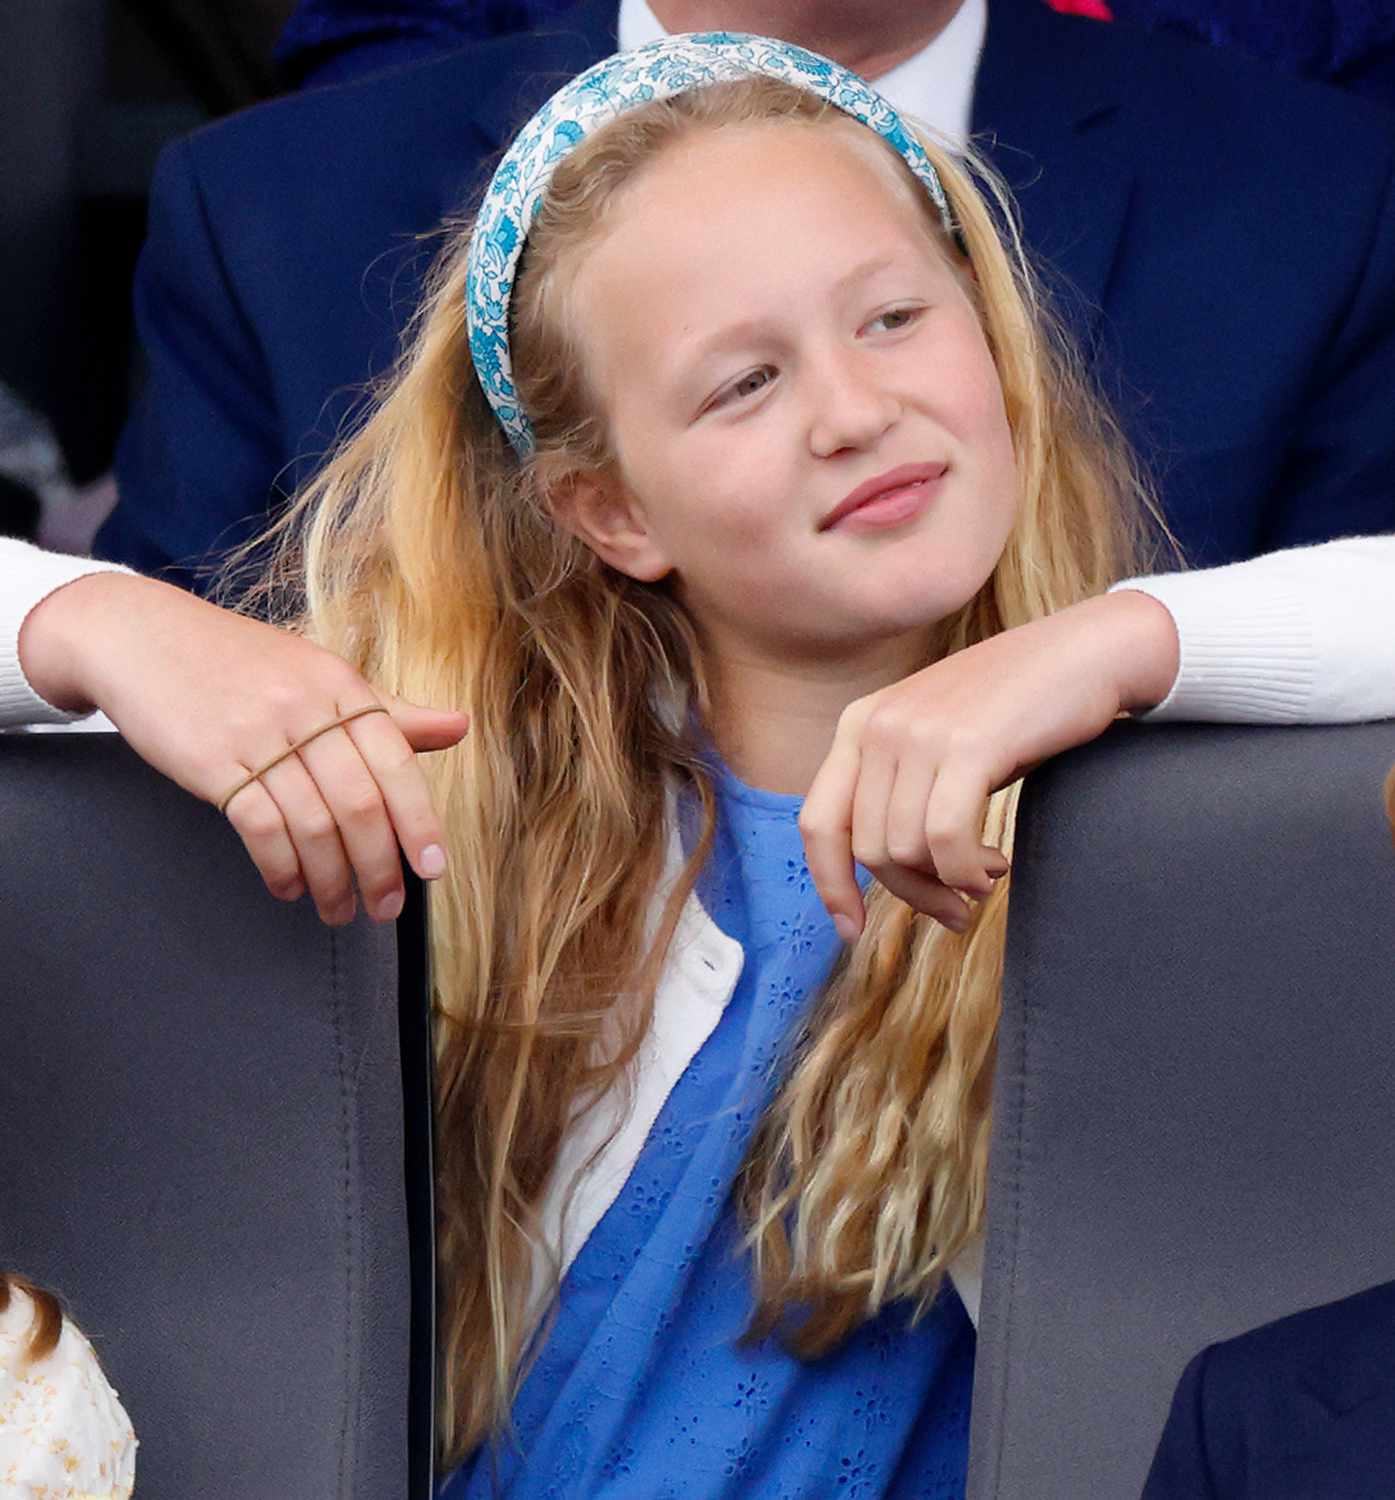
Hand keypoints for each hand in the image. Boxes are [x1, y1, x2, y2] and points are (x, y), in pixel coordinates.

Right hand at [19, 571, 469, 924]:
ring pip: (313, 823)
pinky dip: (281, 866)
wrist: (145, 637)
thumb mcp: (322, 676)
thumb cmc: (245, 664)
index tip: (431, 868)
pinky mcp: (212, 762)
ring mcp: (258, 735)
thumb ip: (391, 713)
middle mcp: (307, 709)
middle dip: (379, 866)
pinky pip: (260, 827)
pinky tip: (289, 887)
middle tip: (386, 908)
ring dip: (331, 879)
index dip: (419, 820)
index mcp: (342, 687)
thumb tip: (461, 726)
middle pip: (360, 803)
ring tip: (339, 909)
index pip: (396, 762)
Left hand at [799, 591, 1178, 938]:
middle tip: (956, 910)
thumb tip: (889, 873)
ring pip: (905, 852)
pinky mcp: (965, 746)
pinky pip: (945, 841)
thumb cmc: (1015, 708)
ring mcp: (917, 733)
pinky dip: (966, 871)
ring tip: (986, 876)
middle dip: (914, 894)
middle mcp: (877, 726)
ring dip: (948, 884)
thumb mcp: (936, 741)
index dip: (830, 885)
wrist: (1084, 653)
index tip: (851, 930)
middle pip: (868, 851)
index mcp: (859, 724)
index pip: (818, 823)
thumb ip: (899, 791)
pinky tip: (993, 867)